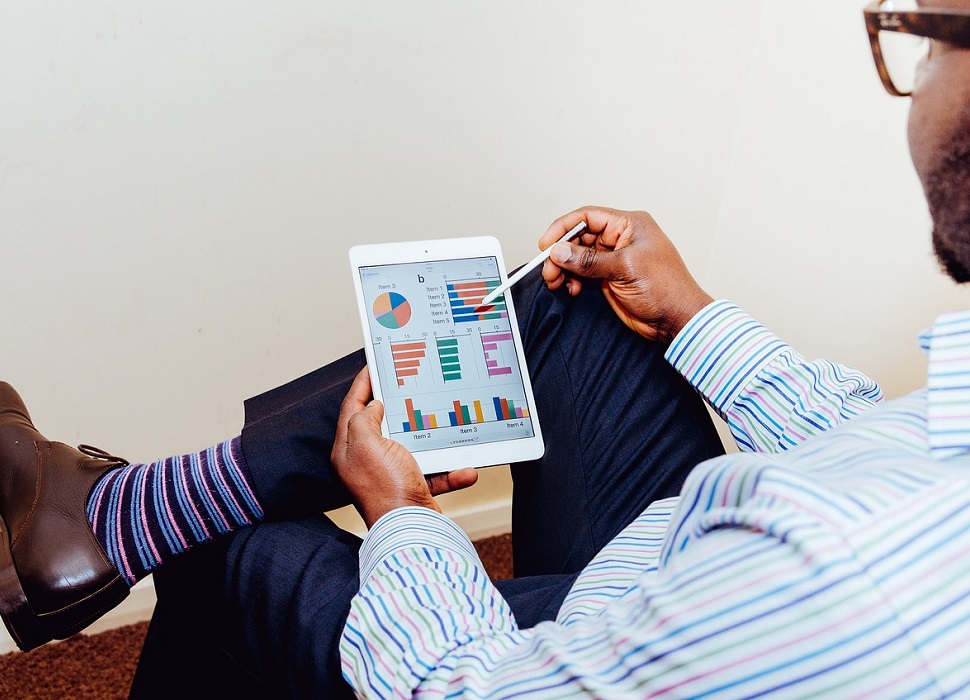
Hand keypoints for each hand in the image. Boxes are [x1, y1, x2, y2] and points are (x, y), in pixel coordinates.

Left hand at [331, 367, 478, 527]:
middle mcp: (366, 461)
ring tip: (444, 421)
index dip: (363, 384)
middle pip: (381, 423)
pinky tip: (465, 468)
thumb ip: (364, 419)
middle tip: (409, 384)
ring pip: (412, 445)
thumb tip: (374, 407)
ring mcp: (390, 474)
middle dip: (398, 405)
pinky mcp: (412, 487)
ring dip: (432, 439)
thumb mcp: (366, 444)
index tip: (373, 365)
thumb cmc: (385, 488)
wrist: (410, 531)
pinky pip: (434, 471)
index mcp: (349, 449)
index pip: (352, 407)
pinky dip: (450, 470)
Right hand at [539, 206, 713, 343]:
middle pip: (579, 238)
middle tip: (549, 270)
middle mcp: (620, 238)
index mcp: (629, 224)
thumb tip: (559, 252)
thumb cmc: (666, 288)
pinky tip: (572, 289)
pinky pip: (582, 273)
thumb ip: (589, 260)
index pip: (588, 217)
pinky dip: (573, 280)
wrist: (677, 319)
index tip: (546, 245)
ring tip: (556, 282)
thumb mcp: (624, 268)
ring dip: (564, 269)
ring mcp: (613, 259)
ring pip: (578, 257)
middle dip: (561, 253)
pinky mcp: (609, 277)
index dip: (563, 228)